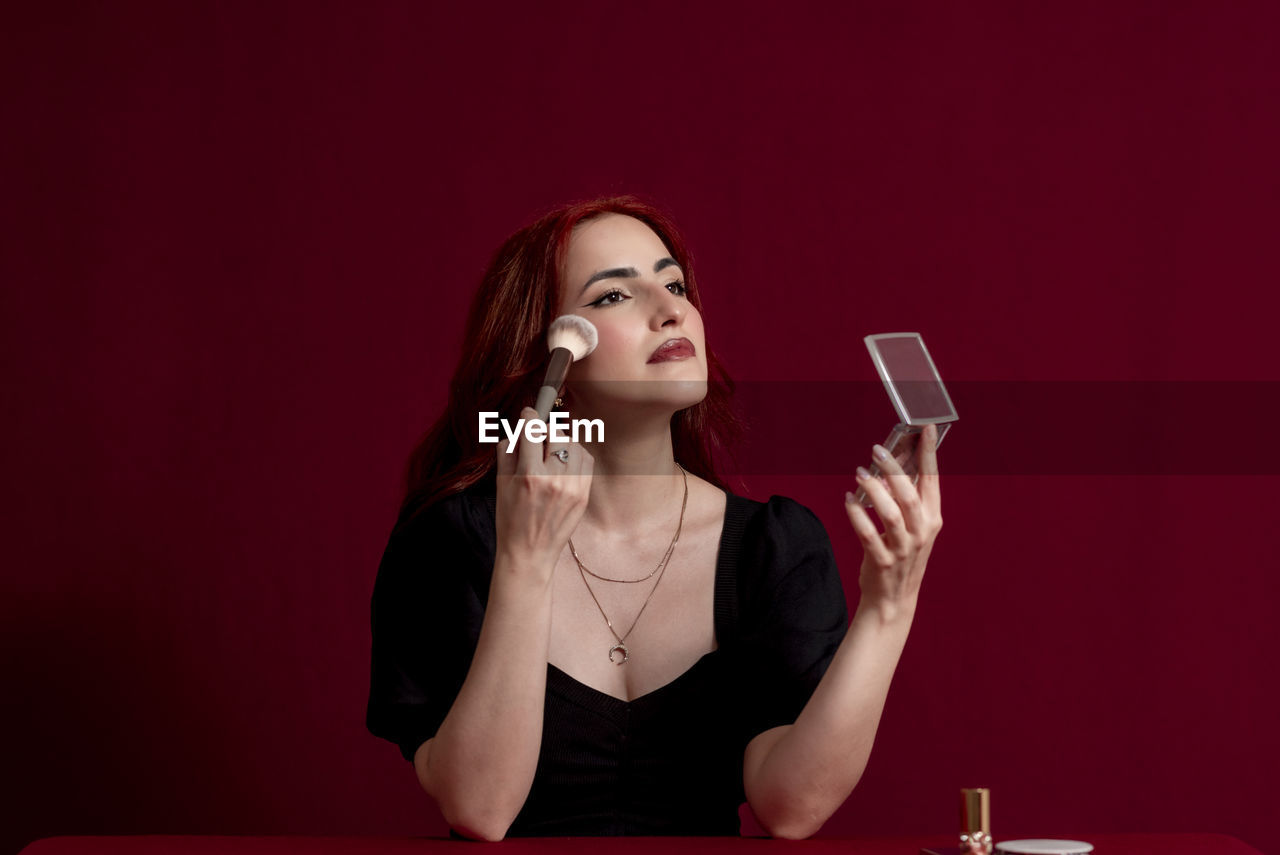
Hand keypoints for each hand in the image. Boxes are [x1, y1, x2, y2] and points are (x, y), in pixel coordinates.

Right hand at [494, 407, 593, 576]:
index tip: (528, 414)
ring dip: (562, 441)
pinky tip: (565, 461)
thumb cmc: (510, 520)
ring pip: (575, 445)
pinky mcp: (584, 495)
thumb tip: (517, 428)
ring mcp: (572, 488)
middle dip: (546, 429)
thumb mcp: (501, 484)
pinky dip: (576, 455)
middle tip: (538, 434)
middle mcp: (554, 480)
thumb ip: (507, 452)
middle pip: (557, 434)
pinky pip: (586, 461)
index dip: (529, 417)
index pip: (532, 432)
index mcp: (529, 476)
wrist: (529, 553)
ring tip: (551, 449)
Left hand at [843, 424, 941, 617]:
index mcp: (932, 519)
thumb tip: (889, 466)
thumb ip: (904, 498)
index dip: (928, 453)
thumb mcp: (912, 527)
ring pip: (890, 513)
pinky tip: (848, 500)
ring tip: (860, 472)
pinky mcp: (882, 561)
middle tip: (876, 450)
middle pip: (909, 494)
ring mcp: (903, 548)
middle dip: (893, 469)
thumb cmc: (902, 555)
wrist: (894, 599)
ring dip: (873, 490)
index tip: (924, 428)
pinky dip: (856, 514)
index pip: (932, 481)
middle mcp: (922, 532)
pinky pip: (867, 534)